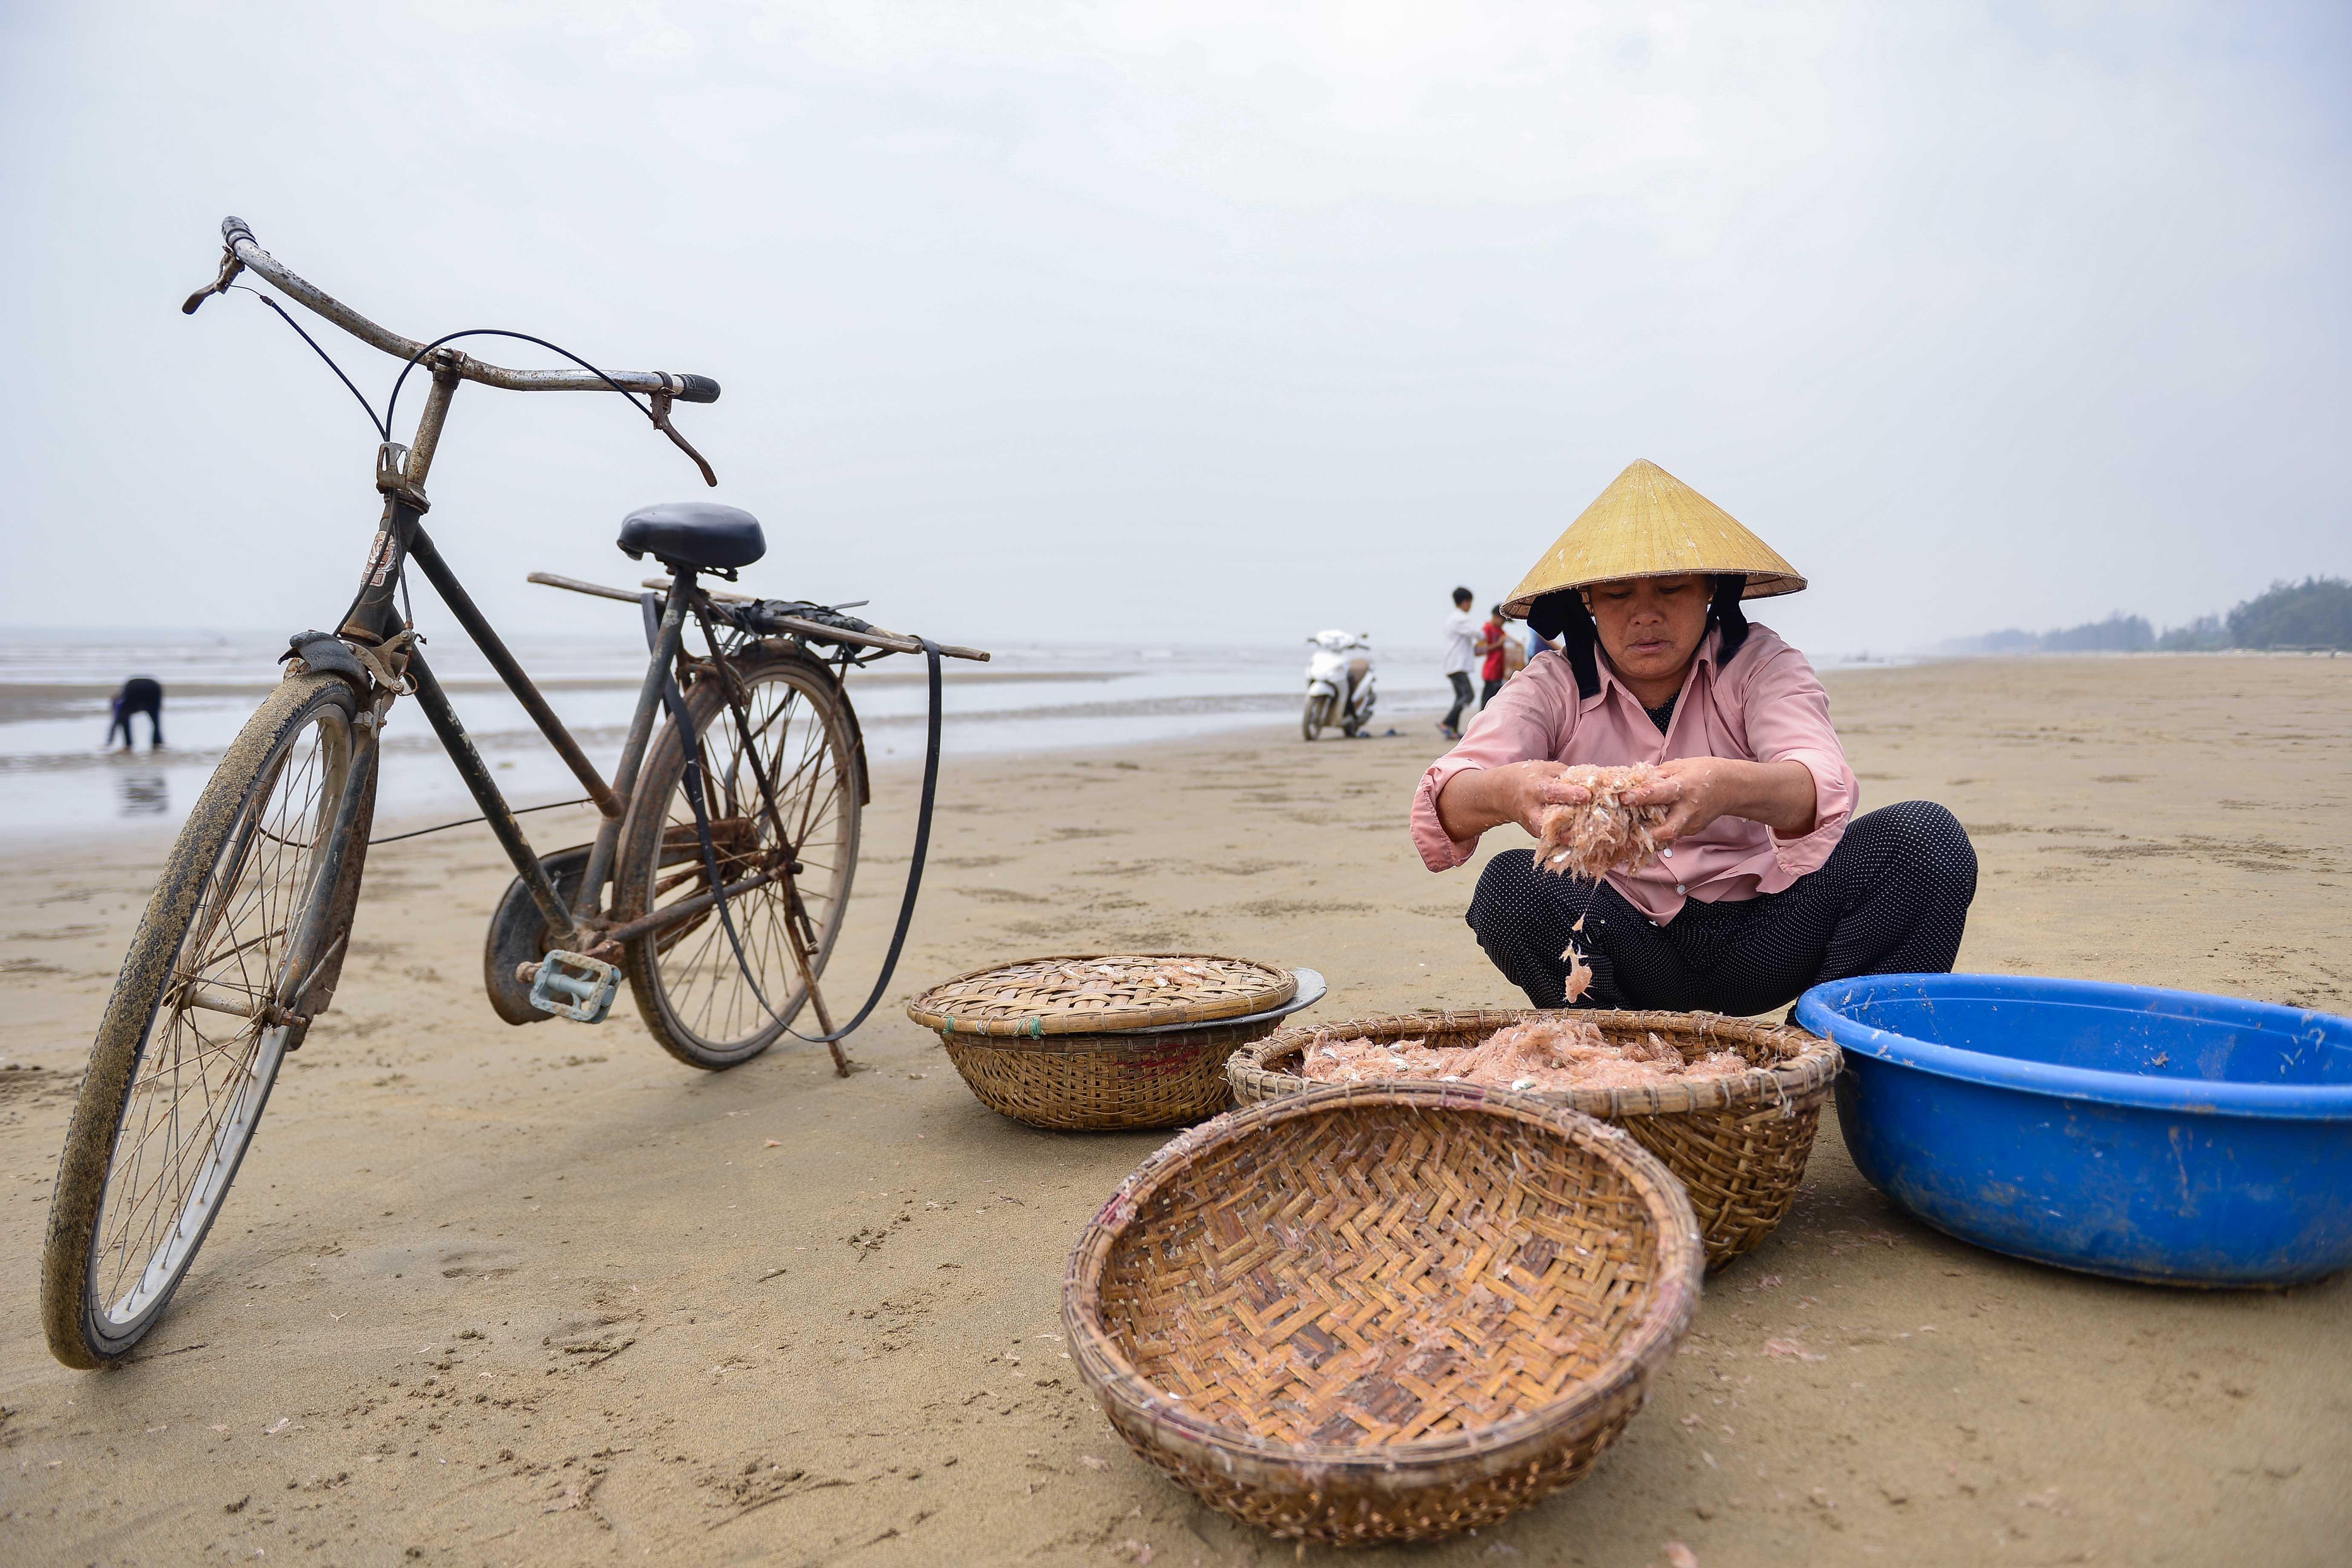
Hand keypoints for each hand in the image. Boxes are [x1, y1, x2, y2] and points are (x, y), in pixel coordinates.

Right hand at [1435, 760, 1590, 844]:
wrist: (1502, 794)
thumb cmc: (1528, 777)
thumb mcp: (1546, 769)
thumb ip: (1568, 776)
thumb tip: (1594, 782)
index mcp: (1536, 789)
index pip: (1553, 793)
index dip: (1571, 794)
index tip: (1587, 795)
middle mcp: (1533, 810)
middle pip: (1550, 822)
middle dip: (1570, 825)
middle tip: (1592, 825)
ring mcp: (1534, 826)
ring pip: (1554, 837)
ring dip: (1573, 837)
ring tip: (1593, 835)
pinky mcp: (1537, 836)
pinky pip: (1556, 841)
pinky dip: (1570, 842)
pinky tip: (1586, 839)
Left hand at [1622, 757, 1731, 844]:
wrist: (1731, 786)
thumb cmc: (1703, 772)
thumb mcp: (1680, 766)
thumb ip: (1658, 775)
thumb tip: (1635, 779)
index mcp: (1683, 788)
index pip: (1660, 793)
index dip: (1640, 796)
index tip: (1623, 798)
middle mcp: (1688, 809)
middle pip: (1669, 829)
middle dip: (1650, 834)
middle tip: (1633, 831)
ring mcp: (1692, 823)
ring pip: (1669, 836)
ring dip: (1651, 834)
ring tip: (1636, 829)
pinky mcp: (1693, 830)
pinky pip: (1673, 834)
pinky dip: (1660, 832)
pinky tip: (1652, 826)